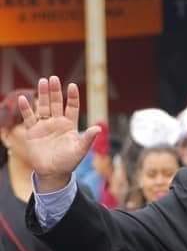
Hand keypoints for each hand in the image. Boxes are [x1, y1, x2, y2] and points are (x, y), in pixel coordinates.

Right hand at [18, 76, 100, 191]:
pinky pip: (29, 118)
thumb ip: (88, 138)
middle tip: (53, 78)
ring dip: (43, 95)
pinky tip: (24, 98)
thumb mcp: (80, 150)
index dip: (72, 97)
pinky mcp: (33, 132)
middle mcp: (57, 123)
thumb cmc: (69, 162)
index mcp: (70, 126)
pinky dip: (26, 109)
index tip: (72, 86)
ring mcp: (45, 126)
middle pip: (56, 103)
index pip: (72, 107)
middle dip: (55, 91)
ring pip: (43, 107)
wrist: (53, 172)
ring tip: (42, 81)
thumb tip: (98, 128)